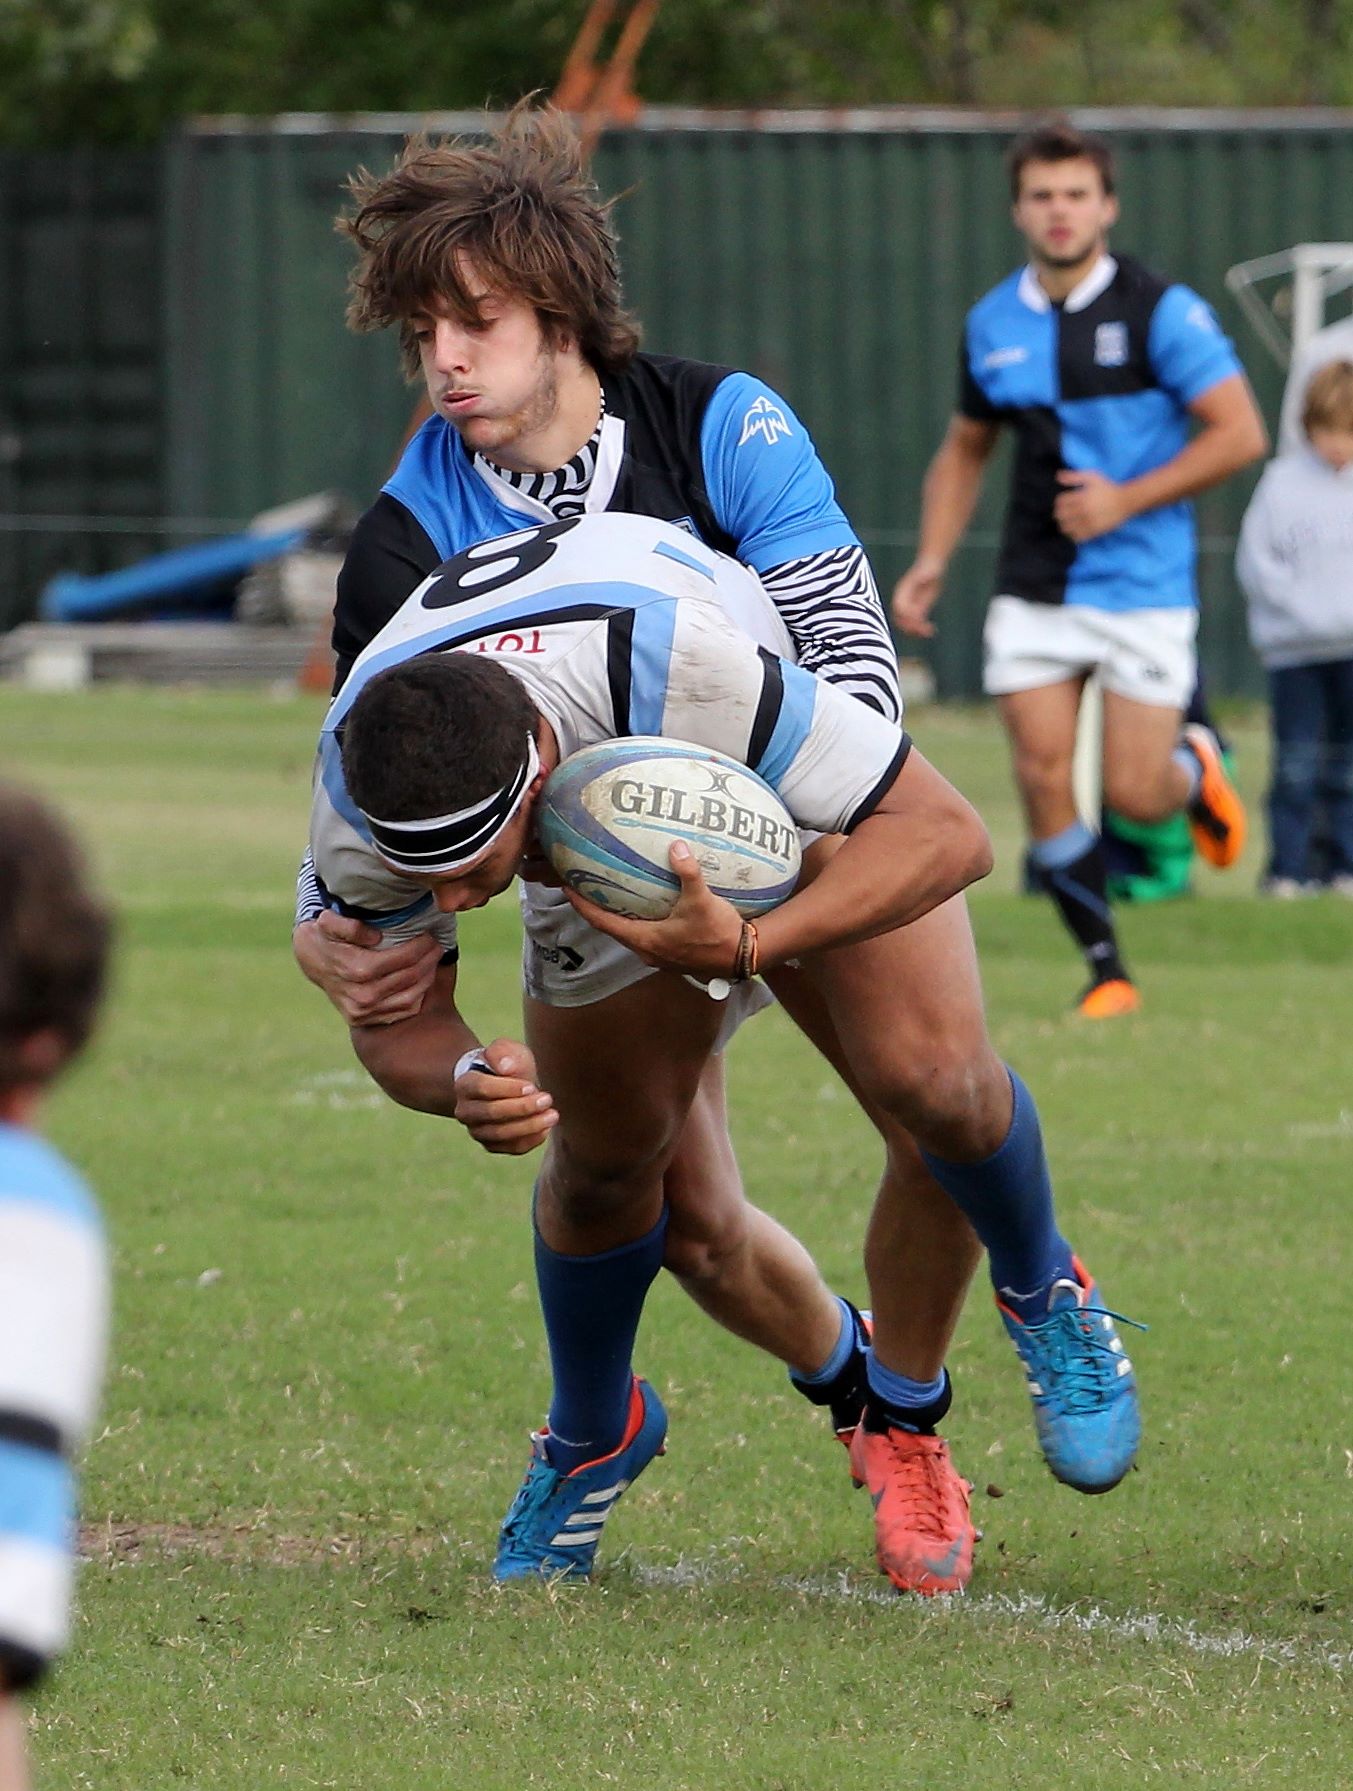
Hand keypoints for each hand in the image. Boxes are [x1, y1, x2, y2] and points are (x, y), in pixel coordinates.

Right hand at [293, 910, 441, 1026]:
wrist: (311, 961)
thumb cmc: (325, 936)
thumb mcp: (329, 921)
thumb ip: (350, 925)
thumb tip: (375, 936)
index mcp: (356, 969)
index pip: (402, 958)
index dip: (421, 946)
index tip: (430, 935)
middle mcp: (361, 995)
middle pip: (410, 977)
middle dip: (428, 959)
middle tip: (437, 946)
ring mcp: (363, 1011)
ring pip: (410, 997)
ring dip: (427, 978)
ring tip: (433, 962)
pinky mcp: (364, 1020)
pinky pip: (402, 1012)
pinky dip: (417, 996)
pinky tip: (422, 980)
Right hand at [453, 1038, 558, 1154]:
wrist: (504, 1085)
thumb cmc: (506, 1065)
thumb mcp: (506, 1050)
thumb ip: (503, 1052)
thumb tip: (506, 1067)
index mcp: (464, 1084)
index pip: (482, 1088)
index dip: (508, 1088)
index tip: (532, 1086)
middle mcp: (465, 1111)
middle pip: (491, 1113)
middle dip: (522, 1107)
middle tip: (548, 1099)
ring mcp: (476, 1130)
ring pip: (500, 1134)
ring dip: (529, 1126)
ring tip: (553, 1115)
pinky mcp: (491, 1145)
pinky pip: (510, 1148)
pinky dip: (530, 1140)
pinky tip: (546, 1128)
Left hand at [564, 842, 743, 979]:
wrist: (742, 957)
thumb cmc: (718, 932)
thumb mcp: (701, 900)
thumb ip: (687, 872)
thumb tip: (676, 846)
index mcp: (645, 940)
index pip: (603, 922)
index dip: (583, 906)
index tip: (567, 889)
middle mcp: (647, 952)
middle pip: (612, 929)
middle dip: (596, 909)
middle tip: (585, 887)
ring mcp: (660, 957)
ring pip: (629, 934)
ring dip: (617, 917)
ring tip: (611, 895)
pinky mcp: (672, 956)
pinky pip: (646, 937)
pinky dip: (637, 922)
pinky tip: (645, 908)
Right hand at [891, 559, 943, 636]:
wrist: (932, 567)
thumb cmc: (929, 568)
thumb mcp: (927, 571)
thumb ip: (923, 576)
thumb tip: (923, 579)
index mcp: (901, 592)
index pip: (899, 607)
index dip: (906, 614)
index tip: (918, 616)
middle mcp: (903, 601)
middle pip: (900, 619)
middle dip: (909, 625)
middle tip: (922, 628)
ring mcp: (910, 606)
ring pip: (906, 624)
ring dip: (915, 631)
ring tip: (928, 632)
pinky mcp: (918, 610)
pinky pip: (916, 624)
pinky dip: (922, 629)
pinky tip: (932, 630)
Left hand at [1054, 469, 1130, 541]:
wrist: (1125, 501)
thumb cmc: (1107, 488)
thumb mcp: (1092, 477)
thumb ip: (1074, 476)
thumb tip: (1058, 476)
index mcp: (1082, 496)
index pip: (1060, 502)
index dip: (1058, 502)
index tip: (1062, 503)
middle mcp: (1084, 510)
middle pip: (1061, 516)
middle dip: (1059, 514)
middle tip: (1062, 514)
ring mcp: (1088, 522)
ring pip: (1067, 528)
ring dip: (1063, 525)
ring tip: (1067, 523)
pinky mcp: (1094, 532)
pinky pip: (1077, 537)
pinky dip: (1072, 535)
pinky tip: (1074, 530)